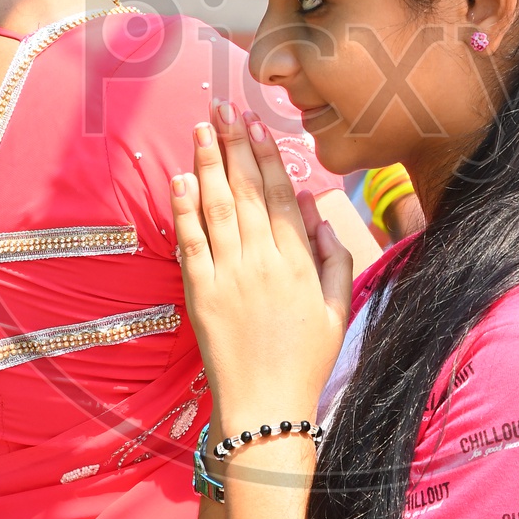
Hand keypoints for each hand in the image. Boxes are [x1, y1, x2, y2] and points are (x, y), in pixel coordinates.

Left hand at [170, 101, 352, 428]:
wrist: (267, 409)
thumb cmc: (305, 363)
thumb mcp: (337, 310)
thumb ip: (334, 259)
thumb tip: (315, 211)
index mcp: (300, 264)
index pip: (281, 196)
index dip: (268, 156)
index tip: (258, 124)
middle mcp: (265, 263)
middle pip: (248, 191)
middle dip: (236, 146)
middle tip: (225, 108)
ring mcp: (230, 277)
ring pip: (218, 208)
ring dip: (210, 164)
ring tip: (203, 128)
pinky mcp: (201, 295)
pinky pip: (192, 242)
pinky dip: (185, 208)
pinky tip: (181, 178)